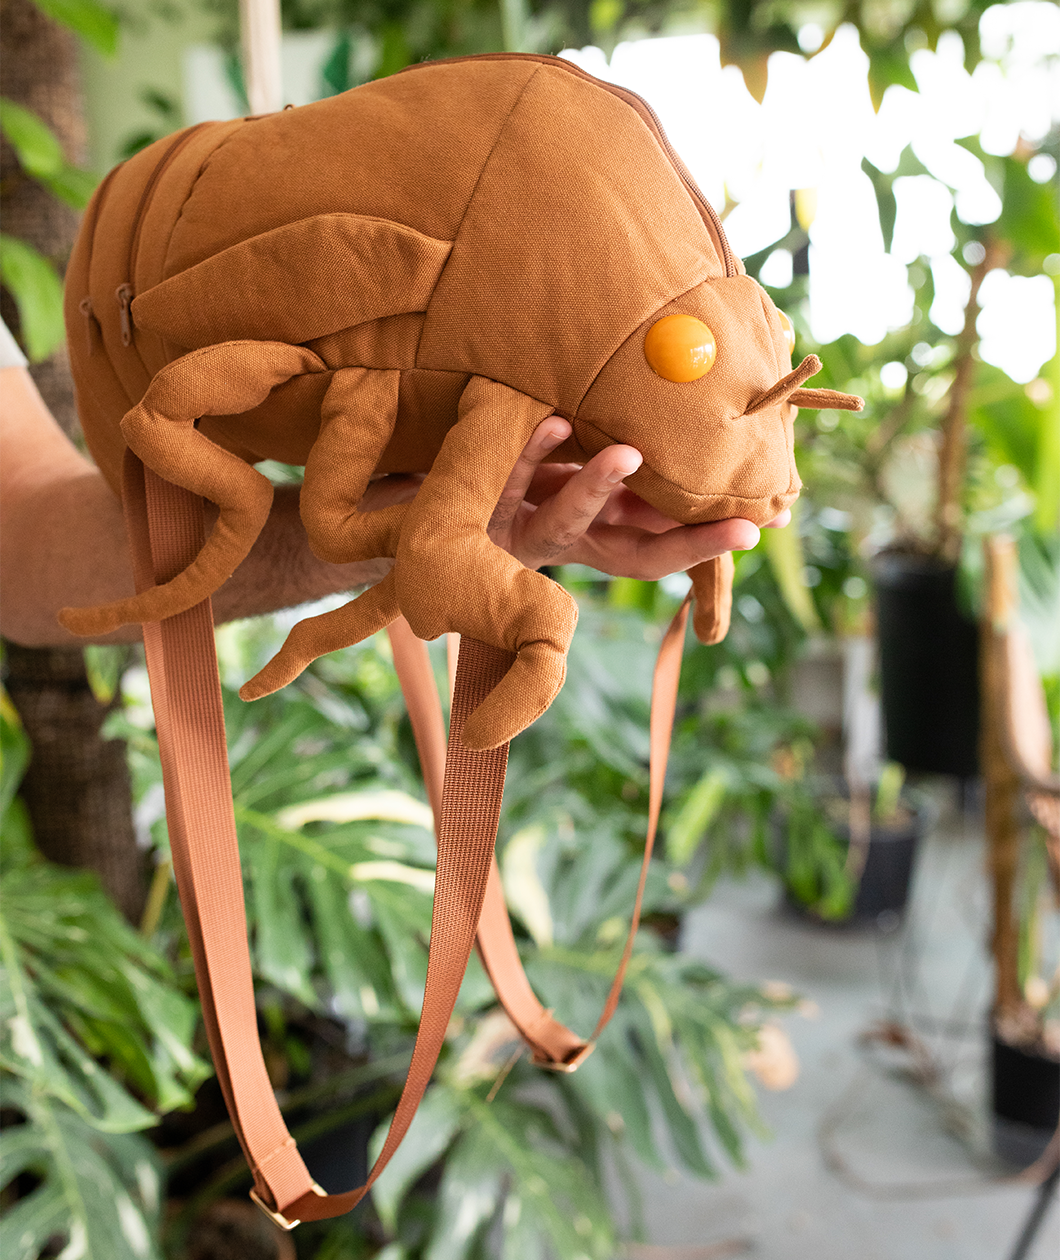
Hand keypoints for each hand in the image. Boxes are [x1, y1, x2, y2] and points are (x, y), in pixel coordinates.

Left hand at [485, 418, 784, 576]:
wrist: (419, 499)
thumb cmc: (513, 471)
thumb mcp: (571, 473)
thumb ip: (623, 470)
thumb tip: (705, 433)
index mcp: (593, 539)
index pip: (660, 554)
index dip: (705, 547)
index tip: (756, 529)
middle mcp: (566, 544)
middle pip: (629, 555)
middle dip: (681, 541)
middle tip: (736, 523)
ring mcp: (520, 528)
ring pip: (564, 518)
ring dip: (596, 486)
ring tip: (630, 452)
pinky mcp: (475, 502)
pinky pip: (505, 474)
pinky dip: (531, 449)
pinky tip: (555, 419)